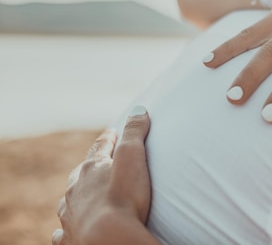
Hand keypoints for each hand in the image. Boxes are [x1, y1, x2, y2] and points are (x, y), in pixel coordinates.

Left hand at [52, 106, 152, 244]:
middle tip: (97, 162)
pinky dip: (66, 227)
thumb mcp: (133, 157)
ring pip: (69, 201)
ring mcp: (70, 215)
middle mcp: (75, 190)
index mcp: (91, 169)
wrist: (108, 238)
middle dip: (89, 166)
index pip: (99, 147)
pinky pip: (64, 231)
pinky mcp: (70, 239)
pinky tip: (66, 227)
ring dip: (77, 196)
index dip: (108, 139)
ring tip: (84, 195)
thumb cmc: (124, 197)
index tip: (112, 133)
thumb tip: (138, 110)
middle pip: (81, 173)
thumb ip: (135, 132)